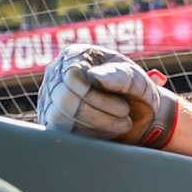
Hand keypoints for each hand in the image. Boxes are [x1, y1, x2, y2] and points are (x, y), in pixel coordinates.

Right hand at [36, 44, 178, 148]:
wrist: (141, 117)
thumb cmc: (137, 92)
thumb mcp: (137, 80)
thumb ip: (119, 76)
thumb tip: (94, 76)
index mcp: (76, 56)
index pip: (72, 76)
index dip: (96, 96)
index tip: (124, 106)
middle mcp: (56, 75)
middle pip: (65, 99)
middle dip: (100, 114)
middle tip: (125, 117)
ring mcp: (50, 98)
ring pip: (59, 117)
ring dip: (97, 126)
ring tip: (120, 124)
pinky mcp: (51, 122)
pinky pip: (60, 132)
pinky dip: (87, 135)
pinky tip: (105, 132)